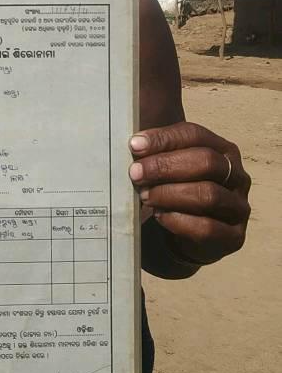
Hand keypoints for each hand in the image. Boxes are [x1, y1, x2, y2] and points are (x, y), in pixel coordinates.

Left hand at [129, 122, 250, 264]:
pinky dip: (179, 221)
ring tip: (145, 196)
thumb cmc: (180, 193)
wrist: (191, 238)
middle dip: (166, 166)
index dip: (164, 138)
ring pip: (208, 194)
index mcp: (224, 150)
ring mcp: (239, 207)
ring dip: (170, 194)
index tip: (134, 145)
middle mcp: (237, 176)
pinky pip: (207, 227)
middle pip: (206, 161)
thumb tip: (134, 144)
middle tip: (136, 173)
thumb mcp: (173, 169)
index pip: (196, 135)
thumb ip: (159, 154)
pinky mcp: (234, 237)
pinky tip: (160, 216)